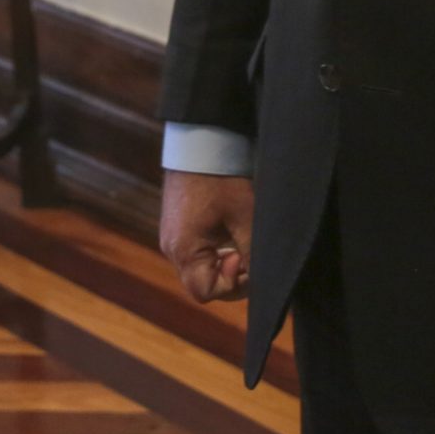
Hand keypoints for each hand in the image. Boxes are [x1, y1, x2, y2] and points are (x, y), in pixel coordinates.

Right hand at [159, 169, 254, 302]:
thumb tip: (262, 277)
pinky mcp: (177, 226)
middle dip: (230, 274)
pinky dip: (215, 249)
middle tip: (247, 252)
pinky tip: (229, 230)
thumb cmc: (222, 179)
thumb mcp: (245, 217)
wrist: (201, 141)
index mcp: (184, 250)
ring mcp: (172, 236)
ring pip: (201, 267)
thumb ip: (252, 253)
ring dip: (223, 260)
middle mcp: (172, 247)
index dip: (231, 284)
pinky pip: (196, 251)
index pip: (206, 292)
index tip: (242, 258)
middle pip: (202, 283)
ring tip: (240, 238)